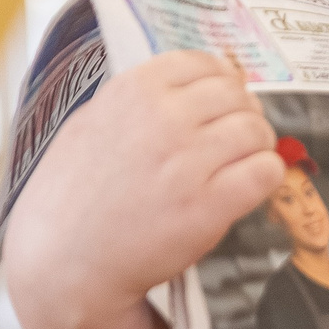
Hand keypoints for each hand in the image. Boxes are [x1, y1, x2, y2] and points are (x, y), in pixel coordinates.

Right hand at [3, 50, 285, 328]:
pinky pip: (266, 171)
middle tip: (235, 140)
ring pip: (257, 131)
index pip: (204, 64)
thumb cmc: (71, 199)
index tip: (220, 103)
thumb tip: (198, 83)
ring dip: (257, 147)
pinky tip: (247, 189)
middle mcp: (163, 118)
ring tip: (240, 166)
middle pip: (238, 95)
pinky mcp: (209, 205)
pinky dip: (266, 178)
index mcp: (133, 91)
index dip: (221, 83)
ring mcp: (188, 161)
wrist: (62, 264)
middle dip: (243, 115)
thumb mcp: (90, 125)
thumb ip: (140, 102)